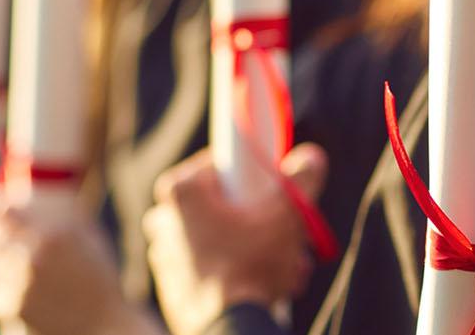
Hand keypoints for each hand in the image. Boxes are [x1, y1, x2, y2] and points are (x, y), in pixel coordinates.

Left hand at [0, 188, 162, 334]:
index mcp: (56, 232)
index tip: (0, 223)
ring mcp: (23, 280)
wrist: (105, 324)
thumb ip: (56, 217)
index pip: (3, 211)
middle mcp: (37, 252)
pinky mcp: (14, 306)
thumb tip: (21, 197)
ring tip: (20, 279)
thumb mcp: (87, 238)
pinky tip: (23, 299)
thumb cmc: (98, 280)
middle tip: (6, 252)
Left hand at [142, 144, 326, 334]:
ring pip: (216, 236)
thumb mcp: (289, 216)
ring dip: (249, 245)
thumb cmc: (252, 267)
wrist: (228, 327)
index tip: (272, 186)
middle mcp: (164, 219)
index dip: (252, 172)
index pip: (220, 162)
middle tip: (280, 229)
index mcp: (182, 191)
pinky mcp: (170, 282)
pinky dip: (233, 267)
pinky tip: (263, 282)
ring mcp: (163, 253)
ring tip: (283, 263)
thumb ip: (303, 180)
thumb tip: (310, 157)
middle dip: (254, 215)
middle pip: (220, 202)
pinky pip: (206, 264)